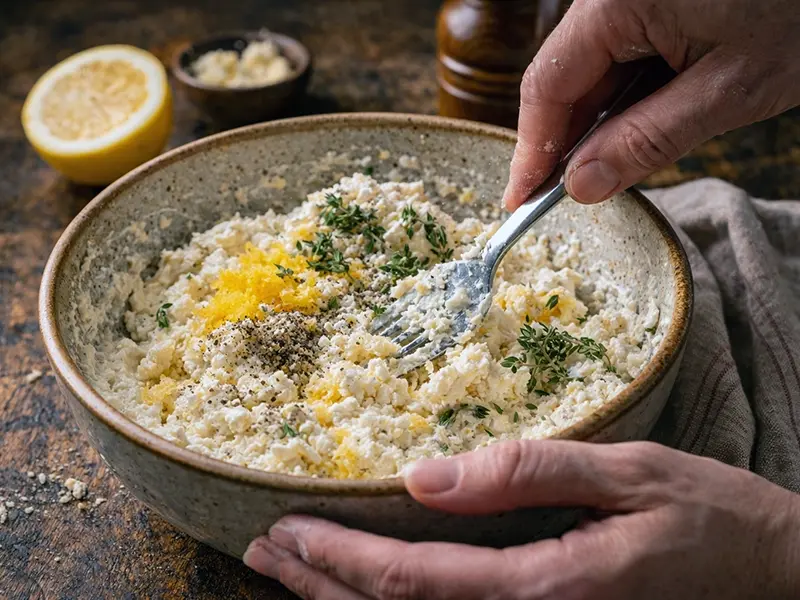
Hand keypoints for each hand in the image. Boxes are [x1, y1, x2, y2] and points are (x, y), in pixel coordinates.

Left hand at [244, 440, 799, 598]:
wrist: (772, 575)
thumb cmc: (708, 519)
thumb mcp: (628, 475)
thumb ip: (527, 473)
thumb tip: (426, 476)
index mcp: (546, 588)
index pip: (414, 581)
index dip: (341, 558)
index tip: (288, 528)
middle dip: (320, 584)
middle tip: (262, 549)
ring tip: (286, 570)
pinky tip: (362, 588)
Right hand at [503, 0, 799, 208]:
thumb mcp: (729, 90)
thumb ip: (646, 140)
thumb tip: (581, 186)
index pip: (547, 85)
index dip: (531, 150)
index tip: (520, 200)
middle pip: (562, 77)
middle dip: (564, 141)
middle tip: (564, 197)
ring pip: (589, 68)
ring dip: (596, 122)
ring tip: (610, 166)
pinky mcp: (648, 0)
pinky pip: (617, 52)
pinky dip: (622, 96)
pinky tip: (636, 125)